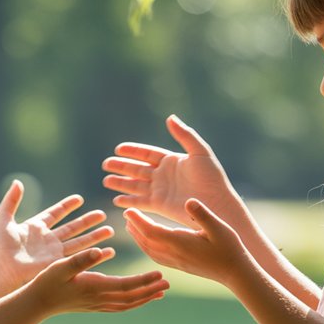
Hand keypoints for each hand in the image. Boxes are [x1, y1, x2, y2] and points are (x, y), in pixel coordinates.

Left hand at [0, 181, 113, 290]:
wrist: (0, 270)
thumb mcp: (3, 218)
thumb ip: (11, 200)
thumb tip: (17, 181)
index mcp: (35, 227)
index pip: (55, 213)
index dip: (67, 206)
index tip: (79, 199)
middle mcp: (47, 239)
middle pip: (72, 227)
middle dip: (87, 221)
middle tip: (102, 214)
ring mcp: (54, 253)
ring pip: (80, 241)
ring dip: (95, 236)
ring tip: (111, 229)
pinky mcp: (58, 264)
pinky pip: (79, 256)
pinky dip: (95, 254)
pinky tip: (108, 251)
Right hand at [29, 247, 169, 313]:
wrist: (38, 302)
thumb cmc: (47, 281)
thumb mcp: (61, 266)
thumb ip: (80, 259)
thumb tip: (100, 251)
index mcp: (95, 287)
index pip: (126, 285)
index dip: (144, 281)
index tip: (159, 275)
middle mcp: (99, 298)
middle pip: (131, 297)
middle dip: (150, 291)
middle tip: (168, 284)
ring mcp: (97, 304)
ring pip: (127, 304)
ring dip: (145, 299)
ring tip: (160, 293)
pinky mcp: (94, 306)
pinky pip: (119, 306)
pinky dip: (132, 303)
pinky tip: (138, 299)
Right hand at [103, 115, 238, 226]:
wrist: (217, 204)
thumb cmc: (212, 178)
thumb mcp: (200, 152)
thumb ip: (184, 135)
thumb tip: (170, 118)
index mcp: (172, 161)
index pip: (148, 154)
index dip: (133, 151)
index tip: (118, 149)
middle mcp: (164, 176)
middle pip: (138, 169)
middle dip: (122, 166)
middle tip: (106, 164)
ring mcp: (161, 191)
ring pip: (136, 185)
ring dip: (121, 183)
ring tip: (106, 180)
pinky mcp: (160, 206)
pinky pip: (140, 202)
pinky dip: (128, 201)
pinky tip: (116, 200)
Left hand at [123, 199, 249, 285]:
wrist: (235, 273)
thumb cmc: (229, 248)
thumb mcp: (218, 227)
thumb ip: (203, 214)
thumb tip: (188, 200)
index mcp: (180, 242)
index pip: (151, 231)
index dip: (138, 220)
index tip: (127, 211)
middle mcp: (174, 254)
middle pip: (146, 241)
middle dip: (134, 228)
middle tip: (126, 215)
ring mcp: (176, 262)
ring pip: (149, 250)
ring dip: (138, 238)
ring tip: (132, 227)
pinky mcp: (180, 266)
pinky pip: (157, 257)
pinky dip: (147, 248)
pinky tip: (149, 243)